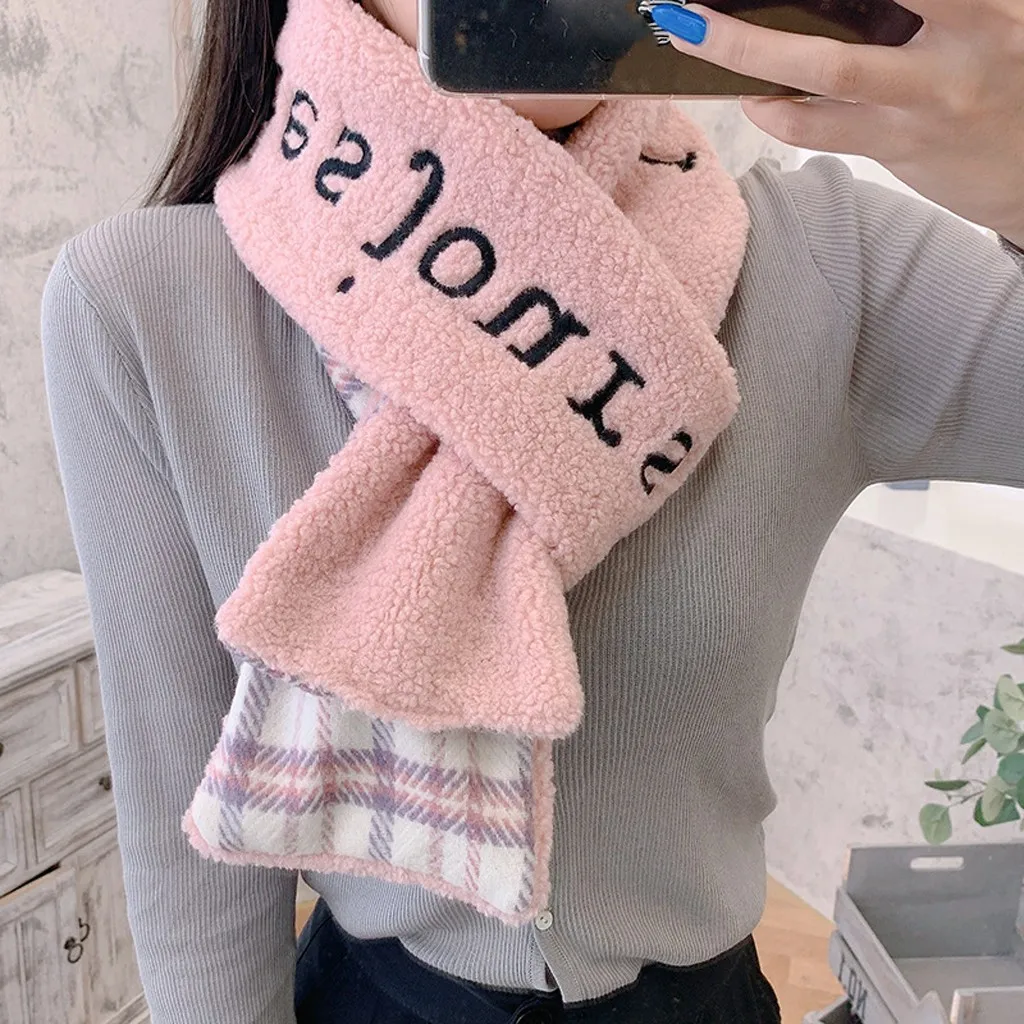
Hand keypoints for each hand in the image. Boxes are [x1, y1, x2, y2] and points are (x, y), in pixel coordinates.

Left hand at [654, 0, 1023, 246]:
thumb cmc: (1007, 71)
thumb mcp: (985, 16)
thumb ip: (925, 3)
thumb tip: (830, 1)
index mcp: (983, 0)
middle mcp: (959, 42)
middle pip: (846, 15)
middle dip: (757, 23)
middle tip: (691, 7)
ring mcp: (925, 101)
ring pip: (825, 74)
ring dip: (748, 56)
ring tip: (700, 37)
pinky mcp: (899, 146)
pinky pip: (819, 130)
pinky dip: (775, 112)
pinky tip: (755, 96)